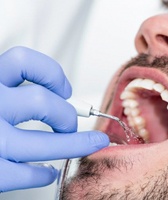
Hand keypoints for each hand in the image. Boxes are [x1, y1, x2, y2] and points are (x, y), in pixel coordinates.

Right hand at [0, 47, 108, 191]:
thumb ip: (5, 88)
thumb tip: (53, 95)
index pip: (23, 61)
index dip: (52, 74)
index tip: (64, 89)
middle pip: (43, 103)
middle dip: (67, 116)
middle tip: (71, 124)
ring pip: (43, 141)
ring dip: (71, 144)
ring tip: (74, 144)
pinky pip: (26, 173)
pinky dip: (43, 173)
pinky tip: (47, 171)